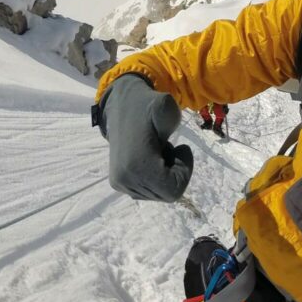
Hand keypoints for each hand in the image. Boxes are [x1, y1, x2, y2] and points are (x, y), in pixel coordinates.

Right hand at [96, 75, 193, 201]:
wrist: (121, 106)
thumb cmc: (147, 107)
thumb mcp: (165, 106)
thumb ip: (170, 119)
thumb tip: (166, 139)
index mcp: (137, 164)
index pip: (174, 190)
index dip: (185, 171)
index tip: (182, 148)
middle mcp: (125, 179)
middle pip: (166, 195)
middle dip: (175, 173)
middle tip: (170, 149)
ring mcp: (120, 182)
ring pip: (157, 195)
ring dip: (165, 176)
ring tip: (158, 152)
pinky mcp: (117, 182)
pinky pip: (146, 191)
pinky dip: (155, 179)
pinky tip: (150, 158)